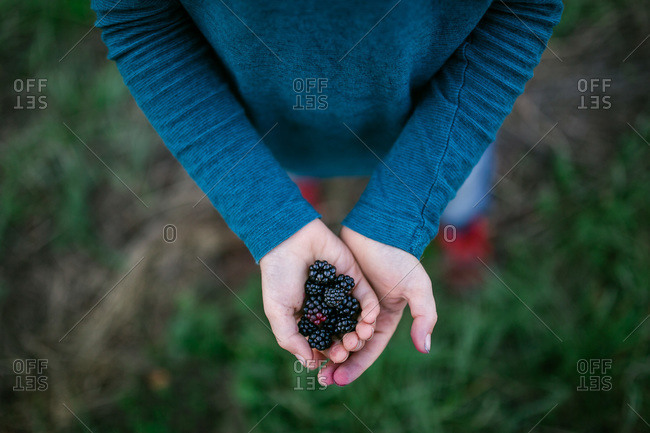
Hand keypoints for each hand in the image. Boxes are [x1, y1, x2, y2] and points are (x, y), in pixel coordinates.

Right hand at [259, 219, 379, 369]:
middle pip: (344, 334)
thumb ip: (291, 339)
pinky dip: (370, 311)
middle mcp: (328, 308)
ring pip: (358, 320)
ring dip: (362, 332)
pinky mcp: (355, 279)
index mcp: (310, 318)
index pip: (325, 343)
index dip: (331, 354)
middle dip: (348, 346)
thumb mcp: (278, 312)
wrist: (288, 240)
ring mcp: (343, 294)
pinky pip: (367, 298)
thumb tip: (309, 364)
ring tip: (359, 337)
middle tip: (347, 349)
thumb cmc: (278, 276)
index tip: (334, 360)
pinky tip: (369, 320)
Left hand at [319, 226, 436, 384]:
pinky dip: (315, 326)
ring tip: (311, 362)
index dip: (355, 366)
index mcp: (383, 318)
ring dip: (324, 348)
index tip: (339, 380)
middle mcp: (364, 314)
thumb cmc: (399, 258)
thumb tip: (423, 348)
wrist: (378, 228)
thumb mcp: (417, 287)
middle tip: (321, 377)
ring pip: (333, 332)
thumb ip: (425, 316)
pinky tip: (303, 337)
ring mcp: (347, 301)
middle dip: (336, 363)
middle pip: (348, 346)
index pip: (368, 349)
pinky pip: (323, 313)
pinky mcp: (333, 289)